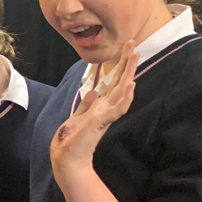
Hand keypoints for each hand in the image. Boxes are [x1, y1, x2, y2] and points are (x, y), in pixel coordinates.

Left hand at [51, 41, 137, 176]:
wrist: (67, 158)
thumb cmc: (72, 140)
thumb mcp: (78, 117)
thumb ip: (87, 105)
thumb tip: (94, 92)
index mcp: (101, 106)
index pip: (114, 83)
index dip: (120, 67)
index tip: (126, 49)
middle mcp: (106, 108)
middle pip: (121, 82)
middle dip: (127, 63)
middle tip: (134, 43)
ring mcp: (106, 115)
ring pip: (123, 91)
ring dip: (129, 73)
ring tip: (135, 56)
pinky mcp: (101, 122)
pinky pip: (117, 108)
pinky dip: (125, 97)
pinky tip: (131, 86)